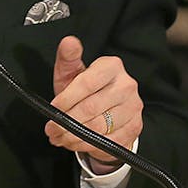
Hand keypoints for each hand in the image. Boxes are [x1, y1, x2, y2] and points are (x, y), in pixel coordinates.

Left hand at [46, 36, 142, 169]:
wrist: (106, 111)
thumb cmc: (85, 90)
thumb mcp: (72, 73)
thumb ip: (68, 58)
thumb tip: (68, 42)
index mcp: (112, 66)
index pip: (86, 83)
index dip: (66, 99)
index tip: (53, 109)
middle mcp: (127, 84)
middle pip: (91, 108)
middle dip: (66, 122)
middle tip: (51, 129)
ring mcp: (133, 107)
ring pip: (98, 127)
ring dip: (73, 136)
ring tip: (60, 136)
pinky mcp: (135, 126)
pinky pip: (107, 141)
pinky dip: (87, 145)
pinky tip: (75, 142)